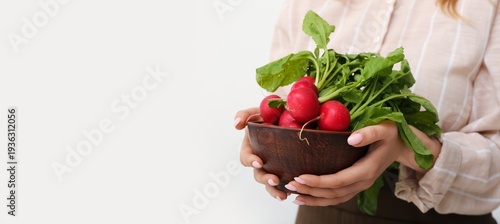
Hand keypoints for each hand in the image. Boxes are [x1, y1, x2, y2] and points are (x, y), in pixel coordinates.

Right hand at [234, 107, 289, 200]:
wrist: (295, 113)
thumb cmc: (273, 111)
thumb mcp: (258, 110)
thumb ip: (245, 114)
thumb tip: (236, 124)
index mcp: (252, 147)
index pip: (246, 157)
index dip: (250, 160)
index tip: (258, 162)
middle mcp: (261, 159)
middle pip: (257, 174)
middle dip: (264, 178)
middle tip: (274, 180)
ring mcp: (273, 166)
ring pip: (269, 184)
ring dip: (274, 190)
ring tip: (283, 195)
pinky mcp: (286, 171)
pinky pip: (284, 184)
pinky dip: (286, 190)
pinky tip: (293, 194)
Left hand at [285, 121, 441, 205]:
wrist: (404, 145)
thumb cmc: (393, 133)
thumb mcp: (384, 128)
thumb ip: (369, 133)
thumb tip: (351, 138)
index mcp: (367, 169)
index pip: (338, 180)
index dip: (318, 181)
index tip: (300, 177)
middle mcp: (363, 181)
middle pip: (333, 192)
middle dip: (310, 191)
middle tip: (289, 185)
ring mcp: (360, 185)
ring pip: (335, 198)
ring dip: (314, 198)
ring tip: (293, 195)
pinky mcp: (357, 184)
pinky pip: (338, 196)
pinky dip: (322, 199)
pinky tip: (307, 197)